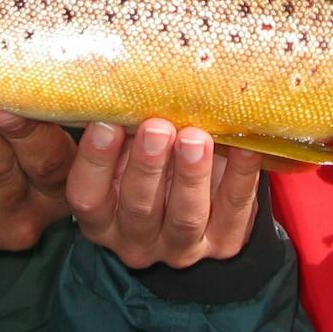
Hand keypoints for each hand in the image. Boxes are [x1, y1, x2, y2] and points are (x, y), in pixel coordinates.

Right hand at [66, 119, 262, 268]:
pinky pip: (235, 209)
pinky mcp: (224, 241)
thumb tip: (104, 86)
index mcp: (101, 215)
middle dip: (148, 166)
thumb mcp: (123, 146)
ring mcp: (181, 245)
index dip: (95, 162)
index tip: (106, 123)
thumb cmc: (148, 155)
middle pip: (138, 208)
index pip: (88, 196)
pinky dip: (241, 175)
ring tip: (196, 138)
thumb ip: (114, 125)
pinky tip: (245, 145)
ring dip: (191, 175)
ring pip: (185, 217)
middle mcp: (136, 238)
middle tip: (157, 127)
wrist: (201, 191)